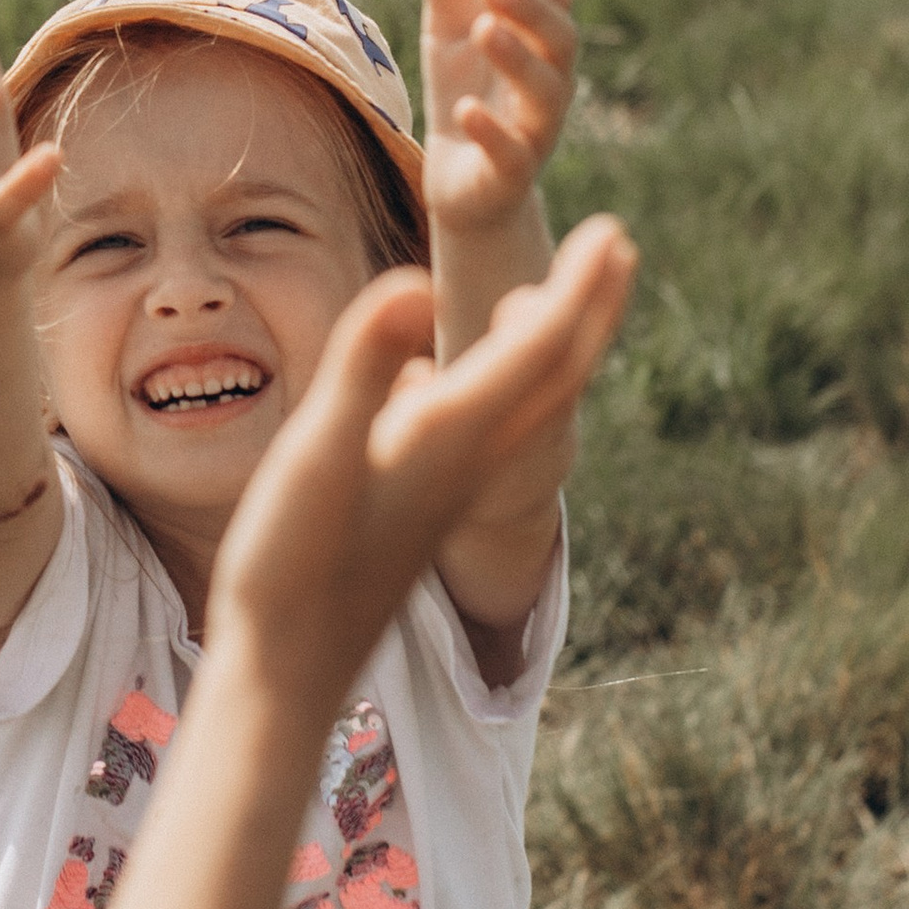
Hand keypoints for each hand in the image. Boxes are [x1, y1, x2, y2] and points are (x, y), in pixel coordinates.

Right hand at [209, 219, 636, 709]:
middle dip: (587, 309)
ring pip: (523, 408)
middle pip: (553, 377)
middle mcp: (466, 465)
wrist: (289, 678)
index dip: (575, 288)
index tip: (615, 230)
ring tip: (561, 300)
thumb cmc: (291, 570)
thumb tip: (416, 281)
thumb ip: (363, 367)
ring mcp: (446, 492)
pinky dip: (489, 390)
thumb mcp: (316, 455)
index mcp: (451, 440)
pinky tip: (444, 377)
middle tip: (620, 245)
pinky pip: (479, 434)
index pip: (535, 350)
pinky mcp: (419, 511)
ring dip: (549, 347)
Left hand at [405, 0, 577, 240]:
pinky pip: (513, 155)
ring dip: (518, 60)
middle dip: (532, 11)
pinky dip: (492, 131)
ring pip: (547, 97)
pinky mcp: (507, 176)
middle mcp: (547, 88)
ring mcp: (533, 134)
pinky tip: (464, 109)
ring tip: (483, 29)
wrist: (459, 184)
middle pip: (563, 44)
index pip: (558, 6)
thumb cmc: (465, 93)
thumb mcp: (448, 28)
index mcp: (539, 47)